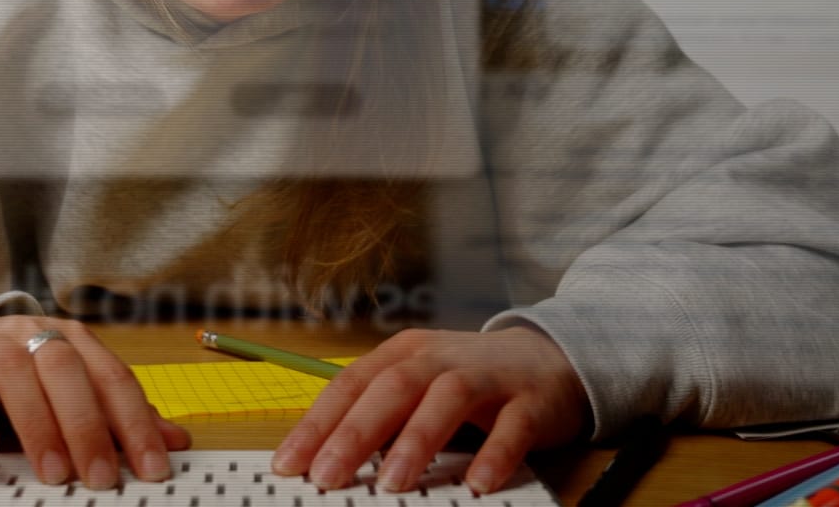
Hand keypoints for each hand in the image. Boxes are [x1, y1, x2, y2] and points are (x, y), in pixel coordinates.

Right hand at [0, 317, 190, 488]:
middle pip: (66, 372)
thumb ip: (121, 414)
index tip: (151, 469)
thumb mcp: (78, 388)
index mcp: (75, 341)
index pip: (112, 379)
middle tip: (101, 478)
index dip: (135, 424)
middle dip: (88, 427)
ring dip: (37, 425)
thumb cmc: (29, 374)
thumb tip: (176, 441)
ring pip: (16, 374)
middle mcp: (35, 334)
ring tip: (54, 473)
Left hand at [270, 326, 589, 494]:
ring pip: (445, 400)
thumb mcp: (418, 387)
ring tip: (391, 485)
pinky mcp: (530, 400)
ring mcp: (487, 376)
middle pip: (391, 388)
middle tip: (326, 476)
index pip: (351, 385)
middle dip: (355, 434)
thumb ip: (380, 417)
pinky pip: (511, 427)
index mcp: (403, 354)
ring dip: (415, 442)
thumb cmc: (469, 383)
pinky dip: (494, 454)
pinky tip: (477, 484)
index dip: (317, 424)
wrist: (550, 359)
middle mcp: (440, 358)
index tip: (288, 463)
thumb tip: (327, 461)